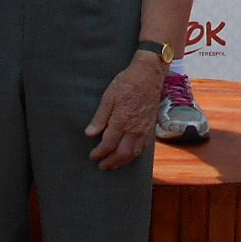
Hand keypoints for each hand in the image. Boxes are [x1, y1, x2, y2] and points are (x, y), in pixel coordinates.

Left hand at [84, 54, 162, 169]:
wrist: (149, 75)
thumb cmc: (127, 83)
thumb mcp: (108, 97)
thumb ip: (99, 118)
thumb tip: (89, 134)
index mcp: (121, 120)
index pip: (108, 144)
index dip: (99, 153)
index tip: (93, 156)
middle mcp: (134, 128)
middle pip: (121, 153)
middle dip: (110, 162)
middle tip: (101, 165)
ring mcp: (145, 129)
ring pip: (134, 153)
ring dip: (122, 162)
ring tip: (113, 165)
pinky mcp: (151, 127)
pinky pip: (143, 147)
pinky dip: (135, 155)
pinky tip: (129, 156)